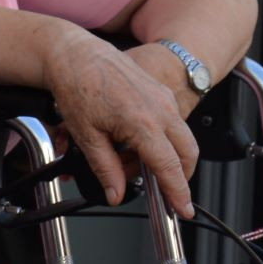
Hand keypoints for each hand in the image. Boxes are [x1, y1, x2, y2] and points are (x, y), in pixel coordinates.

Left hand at [43, 31, 198, 214]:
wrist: (75, 55)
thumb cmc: (77, 88)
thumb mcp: (87, 137)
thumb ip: (105, 169)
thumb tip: (115, 193)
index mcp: (144, 124)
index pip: (169, 167)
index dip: (178, 192)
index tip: (183, 209)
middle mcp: (161, 110)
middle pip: (187, 154)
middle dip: (180, 177)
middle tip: (164, 192)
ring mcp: (164, 99)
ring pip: (182, 139)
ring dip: (169, 158)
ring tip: (135, 167)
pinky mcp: (160, 93)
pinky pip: (172, 123)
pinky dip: (163, 140)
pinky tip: (136, 145)